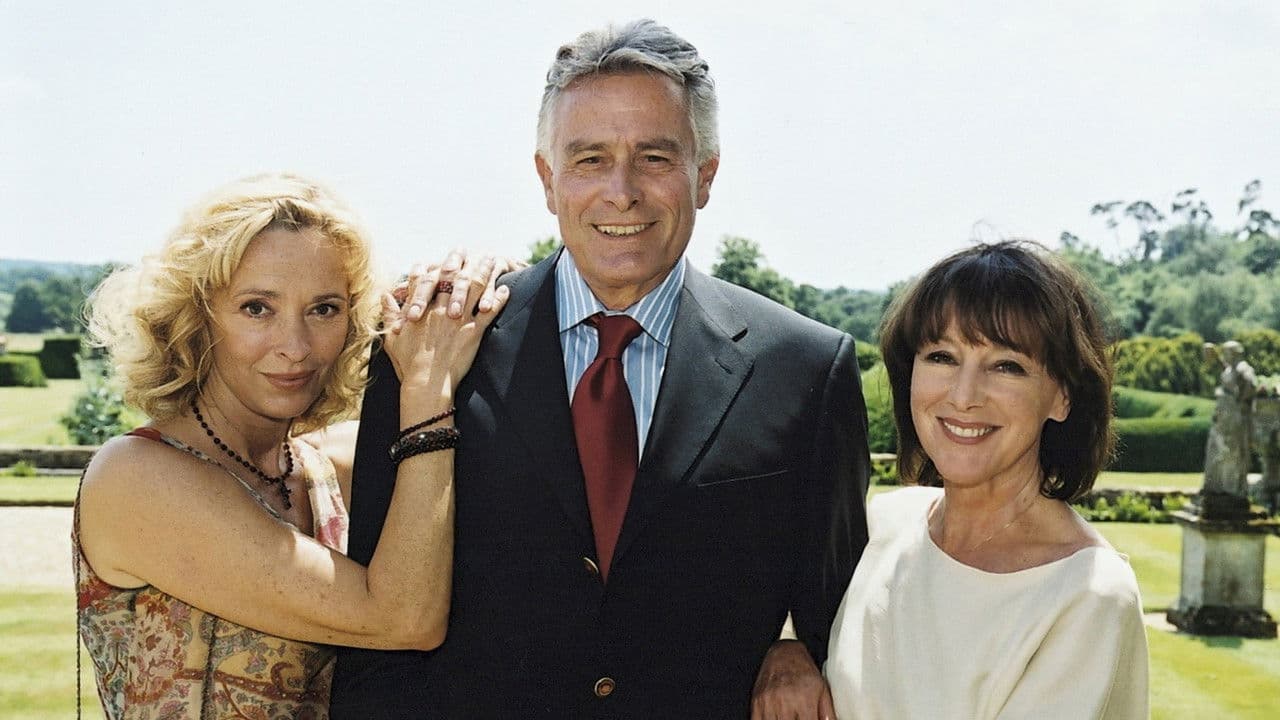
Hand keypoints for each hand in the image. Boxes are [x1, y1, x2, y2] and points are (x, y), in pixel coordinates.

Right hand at [381, 251, 509, 392]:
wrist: (426, 384)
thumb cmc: (408, 365)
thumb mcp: (392, 338)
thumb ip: (389, 315)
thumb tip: (384, 296)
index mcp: (419, 310)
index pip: (422, 279)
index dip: (429, 266)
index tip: (435, 258)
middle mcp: (438, 309)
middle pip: (451, 277)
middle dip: (460, 260)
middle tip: (468, 250)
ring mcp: (457, 319)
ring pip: (473, 288)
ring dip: (484, 271)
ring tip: (492, 260)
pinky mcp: (473, 332)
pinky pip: (489, 312)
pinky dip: (498, 299)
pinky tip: (506, 289)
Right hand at [750, 640, 835, 719]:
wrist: (783, 652)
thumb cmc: (803, 670)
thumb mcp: (822, 689)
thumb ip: (827, 713)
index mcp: (804, 700)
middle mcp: (784, 701)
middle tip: (799, 718)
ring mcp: (768, 702)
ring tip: (789, 717)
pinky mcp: (756, 702)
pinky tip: (777, 718)